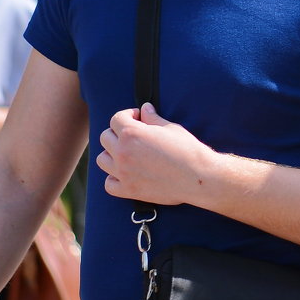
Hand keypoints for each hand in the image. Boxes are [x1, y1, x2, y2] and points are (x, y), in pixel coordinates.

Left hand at [96, 103, 214, 204]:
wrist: (197, 176)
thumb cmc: (186, 149)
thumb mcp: (170, 128)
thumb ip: (152, 118)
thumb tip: (145, 109)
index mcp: (131, 133)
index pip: (116, 119)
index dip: (128, 115)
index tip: (138, 118)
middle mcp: (122, 152)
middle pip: (105, 137)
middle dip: (118, 133)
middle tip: (134, 136)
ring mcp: (123, 173)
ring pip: (102, 160)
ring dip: (111, 154)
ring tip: (127, 154)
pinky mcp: (128, 190)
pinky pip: (109, 184)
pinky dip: (113, 179)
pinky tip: (125, 174)